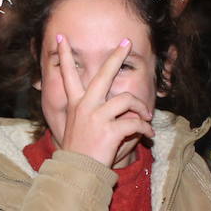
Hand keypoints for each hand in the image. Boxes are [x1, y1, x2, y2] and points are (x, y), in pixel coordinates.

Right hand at [55, 33, 154, 167]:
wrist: (77, 172)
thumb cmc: (78, 152)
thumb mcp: (77, 127)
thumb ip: (89, 113)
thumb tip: (115, 105)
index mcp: (75, 104)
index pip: (67, 75)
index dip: (63, 55)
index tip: (62, 38)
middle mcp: (85, 106)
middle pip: (103, 74)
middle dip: (116, 56)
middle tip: (126, 43)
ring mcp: (97, 117)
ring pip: (126, 99)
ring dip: (142, 107)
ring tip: (147, 116)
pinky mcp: (110, 130)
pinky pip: (135, 123)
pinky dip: (146, 128)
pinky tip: (149, 134)